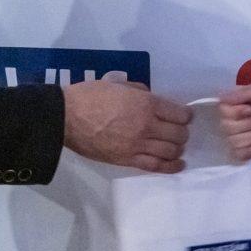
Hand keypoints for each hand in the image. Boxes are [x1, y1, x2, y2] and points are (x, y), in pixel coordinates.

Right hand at [62, 80, 191, 172]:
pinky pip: (155, 166)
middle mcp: (147, 126)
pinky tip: (178, 165)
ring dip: (178, 148)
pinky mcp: (128, 160)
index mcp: (146, 104)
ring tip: (176, 146)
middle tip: (178, 130)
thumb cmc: (89, 96)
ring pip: (170, 151)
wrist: (66, 118)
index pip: (179, 114)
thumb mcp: (118, 84)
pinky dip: (170, 167)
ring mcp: (138, 146)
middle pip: (178, 134)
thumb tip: (149, 98)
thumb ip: (139, 91)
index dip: (185, 115)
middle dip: (182, 132)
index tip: (185, 116)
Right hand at [218, 82, 250, 159]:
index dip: (237, 112)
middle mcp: (241, 116)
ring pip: (233, 141)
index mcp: (244, 100)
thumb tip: (219, 96)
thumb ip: (247, 93)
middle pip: (226, 126)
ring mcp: (247, 134)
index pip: (223, 109)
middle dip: (250, 124)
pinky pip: (238, 154)